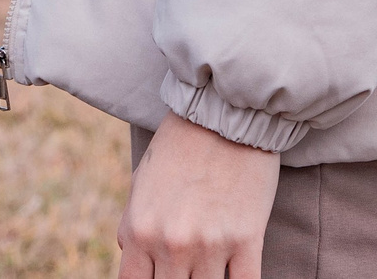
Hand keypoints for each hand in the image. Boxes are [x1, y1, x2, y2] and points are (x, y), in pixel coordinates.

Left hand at [117, 115, 280, 278]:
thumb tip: (129, 252)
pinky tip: (234, 274)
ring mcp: (211, 245)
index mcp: (141, 231)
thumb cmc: (178, 145)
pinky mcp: (246, 240)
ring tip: (209, 269)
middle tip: (185, 269)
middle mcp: (173, 244)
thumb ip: (132, 223)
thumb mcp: (141, 182)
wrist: (222, 113)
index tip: (157, 277)